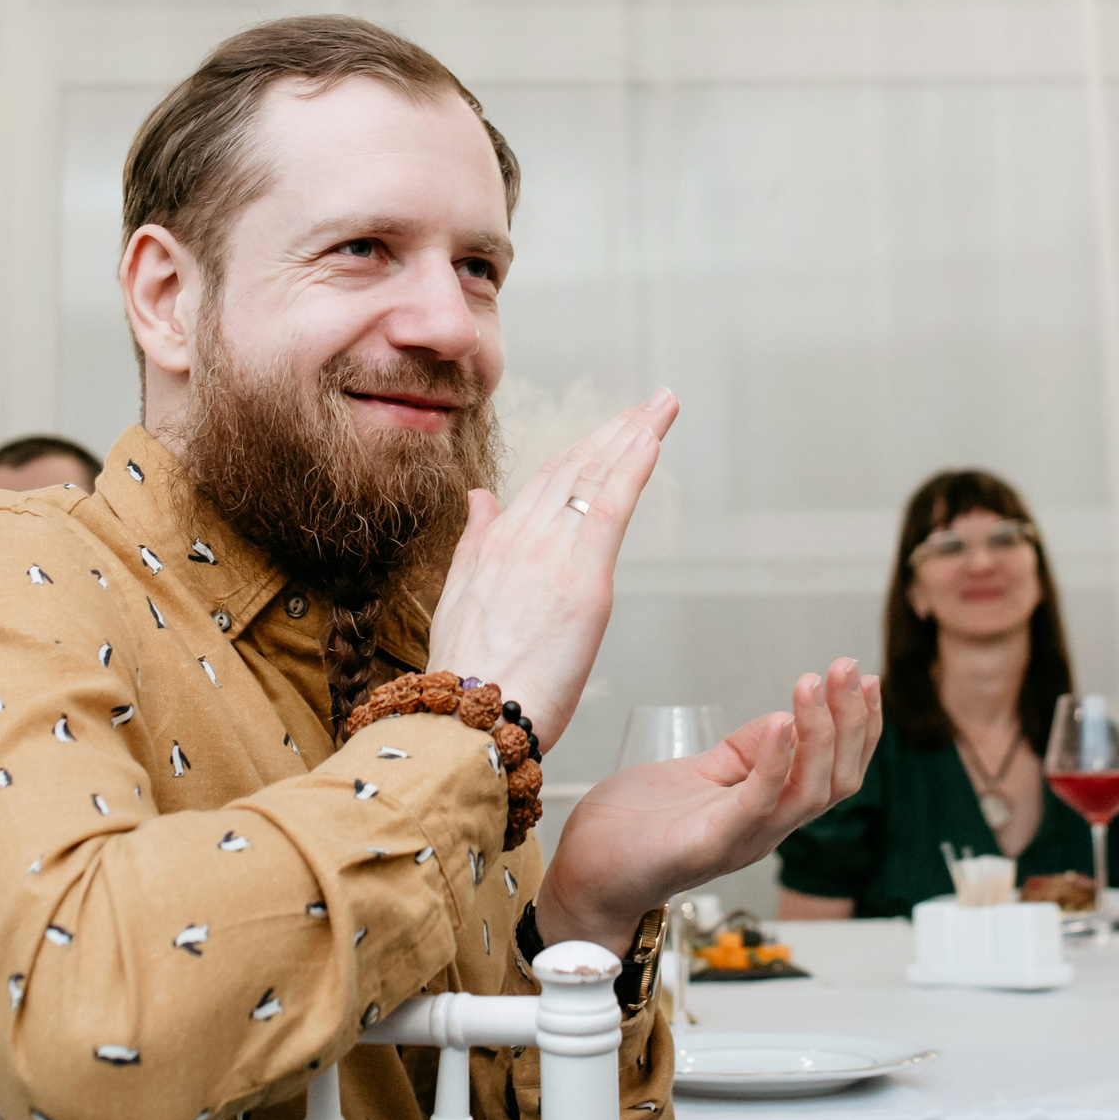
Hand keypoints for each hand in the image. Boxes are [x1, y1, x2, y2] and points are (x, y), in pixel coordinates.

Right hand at [426, 390, 677, 750]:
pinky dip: (633, 466)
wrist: (466, 718)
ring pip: (595, 476)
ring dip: (633, 434)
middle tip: (652, 401)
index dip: (584, 448)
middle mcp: (523, 537)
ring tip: (661, 406)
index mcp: (496, 543)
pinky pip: (610, 506)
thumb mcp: (457, 597)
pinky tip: (652, 438)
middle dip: (616, 429)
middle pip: (576, 467)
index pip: (548, 480)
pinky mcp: (582, 578)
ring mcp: (552, 553)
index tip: (612, 427)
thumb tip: (480, 499)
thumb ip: (475, 541)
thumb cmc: (467, 675)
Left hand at [536, 660, 880, 952]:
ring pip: (811, 794)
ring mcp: (742, 839)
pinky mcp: (708, 844)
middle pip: (837, 782)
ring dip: (821, 734)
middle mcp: (767, 829)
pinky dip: (773, 762)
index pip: (836, 772)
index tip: (865, 679)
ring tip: (814, 683)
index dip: (859, 729)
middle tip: (848, 669)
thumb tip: (783, 719)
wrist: (586, 871)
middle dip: (851, 722)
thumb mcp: (700, 775)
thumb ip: (742, 754)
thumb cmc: (637, 828)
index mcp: (769, 810)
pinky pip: (756, 804)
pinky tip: (779, 721)